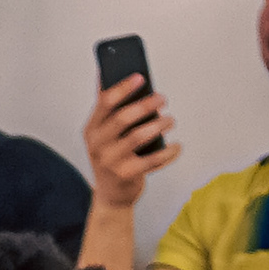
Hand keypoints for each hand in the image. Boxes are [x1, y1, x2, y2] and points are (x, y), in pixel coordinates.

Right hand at [84, 73, 181, 208]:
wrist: (111, 195)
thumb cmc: (112, 157)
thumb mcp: (104, 133)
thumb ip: (108, 108)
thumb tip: (114, 74)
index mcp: (92, 129)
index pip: (104, 102)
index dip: (123, 88)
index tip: (141, 77)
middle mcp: (97, 144)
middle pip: (122, 118)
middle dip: (146, 105)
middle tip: (163, 98)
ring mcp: (110, 161)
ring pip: (139, 136)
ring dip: (159, 125)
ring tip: (170, 120)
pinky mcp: (126, 175)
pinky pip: (152, 159)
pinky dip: (169, 152)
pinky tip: (176, 146)